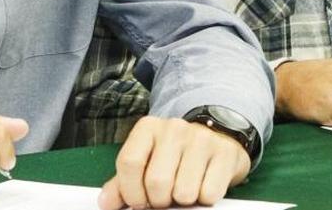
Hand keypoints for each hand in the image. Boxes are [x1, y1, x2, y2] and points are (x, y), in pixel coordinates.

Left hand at [98, 116, 249, 209]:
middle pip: (157, 182)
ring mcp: (201, 139)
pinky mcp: (225, 154)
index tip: (139, 201)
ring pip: (184, 192)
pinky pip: (209, 194)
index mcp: (148, 128)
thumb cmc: (175, 155)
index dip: (131, 192)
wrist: (218, 138)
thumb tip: (105, 203)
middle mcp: (174, 128)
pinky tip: (203, 185)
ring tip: (184, 189)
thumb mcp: (146, 161)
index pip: (129, 163)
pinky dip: (204, 199)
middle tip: (165, 197)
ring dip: (183, 200)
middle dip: (159, 200)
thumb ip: (123, 182)